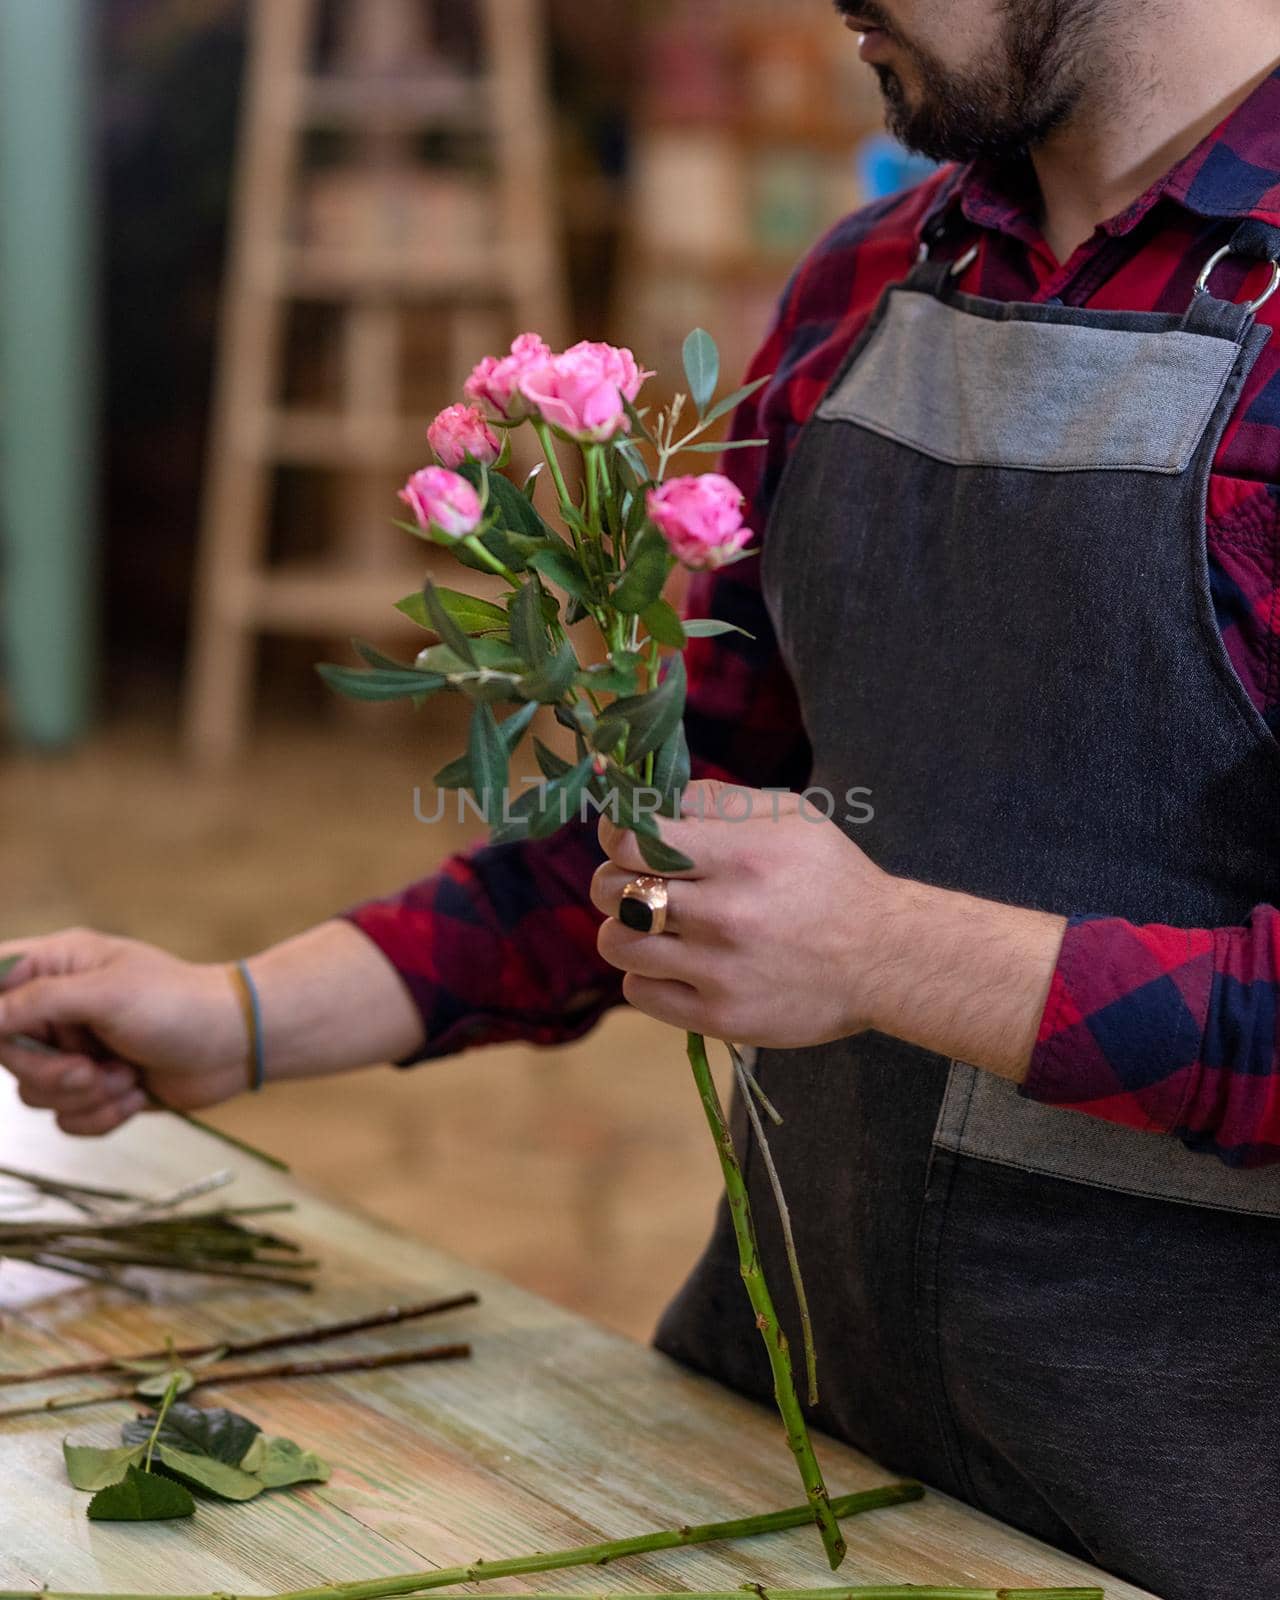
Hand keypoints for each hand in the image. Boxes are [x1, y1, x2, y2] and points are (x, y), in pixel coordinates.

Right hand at [0, 929, 249, 1134]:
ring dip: (84, 1095)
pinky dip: (102, 1115)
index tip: (8, 1038)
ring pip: (34, 1092)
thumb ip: (38, 1000)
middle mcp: (60, 1007)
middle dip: (50, 1072)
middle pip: (8, 1051)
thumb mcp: (106, 994)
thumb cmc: (180, 1004)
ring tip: (126, 1075)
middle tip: (89, 1070)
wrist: (236, 1045)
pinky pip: (66, 1118)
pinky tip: (137, 1091)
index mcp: (58, 966)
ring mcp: (76, 1049)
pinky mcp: (96, 1086)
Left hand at [592, 780, 1066, 1075]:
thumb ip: (714, 801)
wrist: (884, 957)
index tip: (626, 838)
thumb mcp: (786, 815)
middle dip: (615, 880)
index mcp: (738, 855)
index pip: (632, 839)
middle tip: (641, 882)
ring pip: (617, 944)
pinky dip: (646, 976)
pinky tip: (675, 964)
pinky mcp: (719, 1016)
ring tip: (656, 926)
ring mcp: (718, 970)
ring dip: (627, 929)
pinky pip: (638, 993)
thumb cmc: (830, 877)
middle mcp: (724, 913)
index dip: (616, 834)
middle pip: (613, 889)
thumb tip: (646, 797)